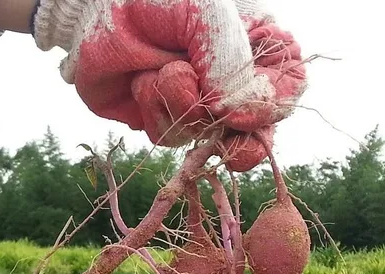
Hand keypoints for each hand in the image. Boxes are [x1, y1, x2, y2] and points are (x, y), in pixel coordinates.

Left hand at [32, 0, 304, 167]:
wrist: (95, 8)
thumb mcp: (205, 15)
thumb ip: (228, 59)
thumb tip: (229, 112)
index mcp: (258, 47)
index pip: (289, 85)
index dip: (271, 105)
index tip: (241, 109)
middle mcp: (232, 81)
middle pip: (257, 130)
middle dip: (242, 142)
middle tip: (231, 150)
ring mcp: (198, 104)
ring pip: (205, 134)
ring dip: (179, 103)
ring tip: (161, 67)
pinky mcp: (164, 118)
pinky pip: (169, 135)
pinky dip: (153, 109)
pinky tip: (140, 80)